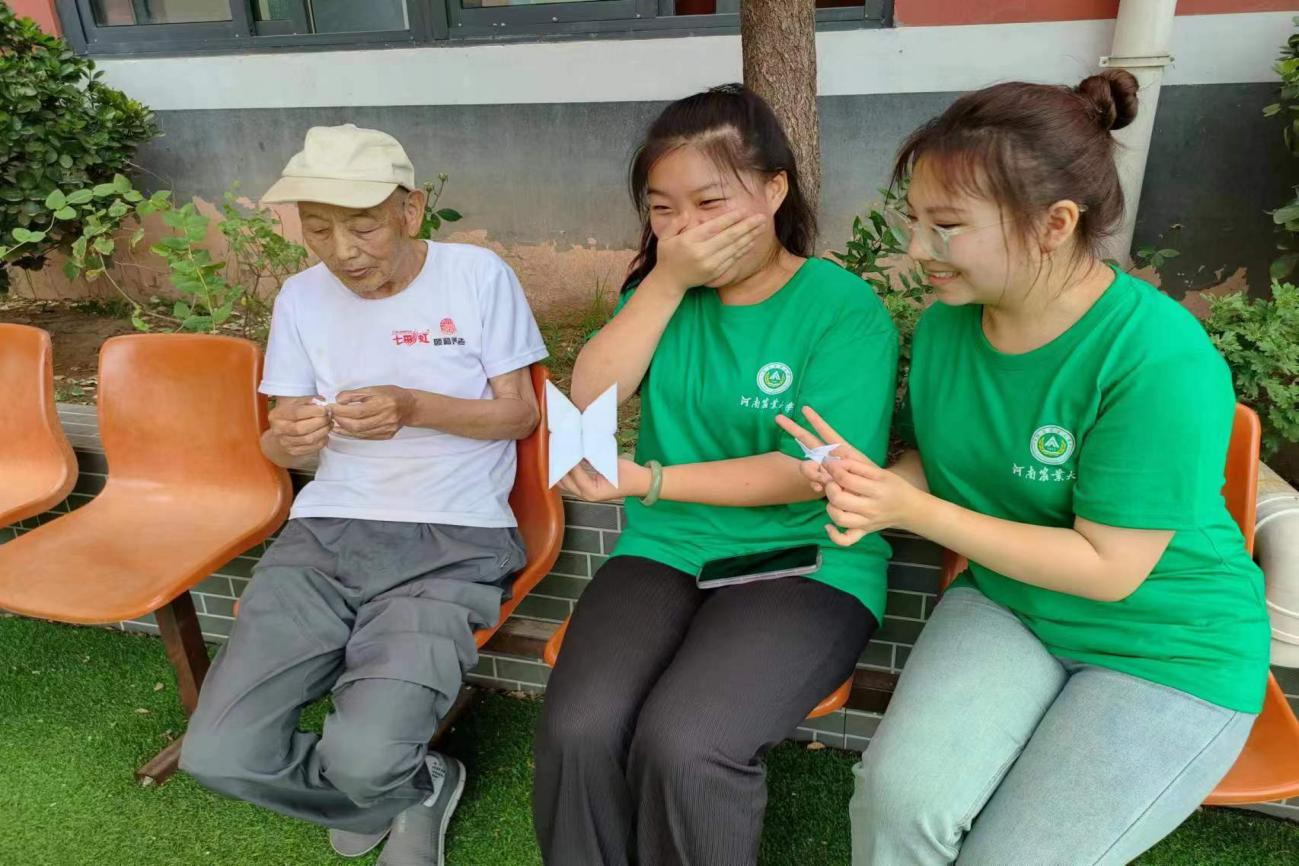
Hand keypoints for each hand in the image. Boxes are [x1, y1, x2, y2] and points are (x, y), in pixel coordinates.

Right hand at [268, 398, 330, 456]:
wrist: (280, 435)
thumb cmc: (290, 416)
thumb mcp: (295, 404)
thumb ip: (308, 401)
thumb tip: (322, 402)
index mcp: (277, 415)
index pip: (297, 413)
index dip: (314, 411)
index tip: (326, 409)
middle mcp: (279, 429)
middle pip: (302, 428)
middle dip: (320, 422)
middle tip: (329, 418)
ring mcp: (285, 442)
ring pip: (308, 439)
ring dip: (323, 431)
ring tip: (329, 425)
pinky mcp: (293, 451)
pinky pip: (312, 448)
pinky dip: (322, 441)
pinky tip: (325, 434)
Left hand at [331, 385, 414, 439]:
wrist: (409, 406)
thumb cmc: (390, 394)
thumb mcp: (373, 389)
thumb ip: (354, 394)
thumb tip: (338, 400)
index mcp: (382, 404)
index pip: (357, 411)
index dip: (341, 411)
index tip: (330, 407)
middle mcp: (386, 418)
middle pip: (357, 425)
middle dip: (340, 421)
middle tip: (331, 415)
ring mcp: (386, 429)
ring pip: (359, 433)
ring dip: (344, 429)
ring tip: (335, 422)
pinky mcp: (386, 436)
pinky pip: (365, 436)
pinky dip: (352, 433)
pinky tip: (344, 429)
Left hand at [558, 458, 650, 502]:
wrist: (640, 482)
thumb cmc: (629, 475)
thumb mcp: (610, 465)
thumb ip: (592, 460)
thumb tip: (578, 451)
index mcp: (592, 492)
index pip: (575, 475)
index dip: (569, 461)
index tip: (564, 447)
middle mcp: (586, 495)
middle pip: (565, 482)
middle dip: (559, 467)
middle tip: (555, 451)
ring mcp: (587, 493)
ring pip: (567, 482)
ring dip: (562, 469)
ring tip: (558, 454)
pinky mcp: (589, 488)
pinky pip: (575, 480)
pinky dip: (570, 471)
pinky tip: (568, 458)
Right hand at [652, 211, 766, 290]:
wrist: (669, 282)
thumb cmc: (667, 256)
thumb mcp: (665, 237)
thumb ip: (675, 224)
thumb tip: (687, 214)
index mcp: (690, 241)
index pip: (714, 227)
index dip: (730, 218)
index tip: (743, 211)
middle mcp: (702, 253)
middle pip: (729, 237)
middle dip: (747, 226)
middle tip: (761, 217)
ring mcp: (710, 264)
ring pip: (734, 248)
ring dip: (750, 236)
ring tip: (761, 227)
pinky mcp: (716, 272)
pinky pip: (733, 259)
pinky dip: (744, 249)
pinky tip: (752, 240)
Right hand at [775, 406, 868, 494]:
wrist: (872, 494)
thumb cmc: (868, 478)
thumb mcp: (856, 468)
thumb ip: (837, 466)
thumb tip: (820, 468)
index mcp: (840, 447)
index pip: (824, 430)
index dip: (815, 419)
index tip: (805, 408)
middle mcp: (829, 455)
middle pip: (807, 439)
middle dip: (793, 428)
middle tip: (778, 418)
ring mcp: (824, 468)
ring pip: (807, 464)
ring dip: (810, 471)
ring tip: (823, 480)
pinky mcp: (824, 481)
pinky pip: (812, 480)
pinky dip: (813, 483)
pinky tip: (819, 488)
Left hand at [776, 406, 920, 545]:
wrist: (909, 509)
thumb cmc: (894, 487)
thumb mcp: (880, 472)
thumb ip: (857, 465)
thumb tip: (835, 459)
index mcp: (876, 490)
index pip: (846, 479)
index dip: (833, 469)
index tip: (828, 463)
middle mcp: (870, 509)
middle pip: (839, 500)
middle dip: (830, 487)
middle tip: (832, 481)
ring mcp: (866, 524)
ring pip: (839, 519)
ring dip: (831, 507)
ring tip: (834, 499)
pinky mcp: (863, 533)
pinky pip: (845, 540)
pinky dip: (834, 535)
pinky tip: (828, 525)